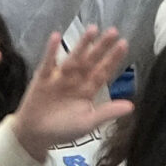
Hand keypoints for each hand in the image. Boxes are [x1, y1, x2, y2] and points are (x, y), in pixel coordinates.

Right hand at [9, 29, 131, 160]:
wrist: (34, 135)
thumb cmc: (63, 130)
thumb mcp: (87, 123)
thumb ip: (107, 113)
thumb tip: (131, 106)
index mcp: (88, 89)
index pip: (103, 71)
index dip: (113, 59)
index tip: (124, 44)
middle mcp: (76, 79)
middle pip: (91, 60)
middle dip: (101, 47)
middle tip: (113, 31)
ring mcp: (59, 77)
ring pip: (73, 58)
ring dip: (82, 44)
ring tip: (92, 30)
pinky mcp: (42, 78)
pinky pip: (48, 63)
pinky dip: (51, 50)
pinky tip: (56, 36)